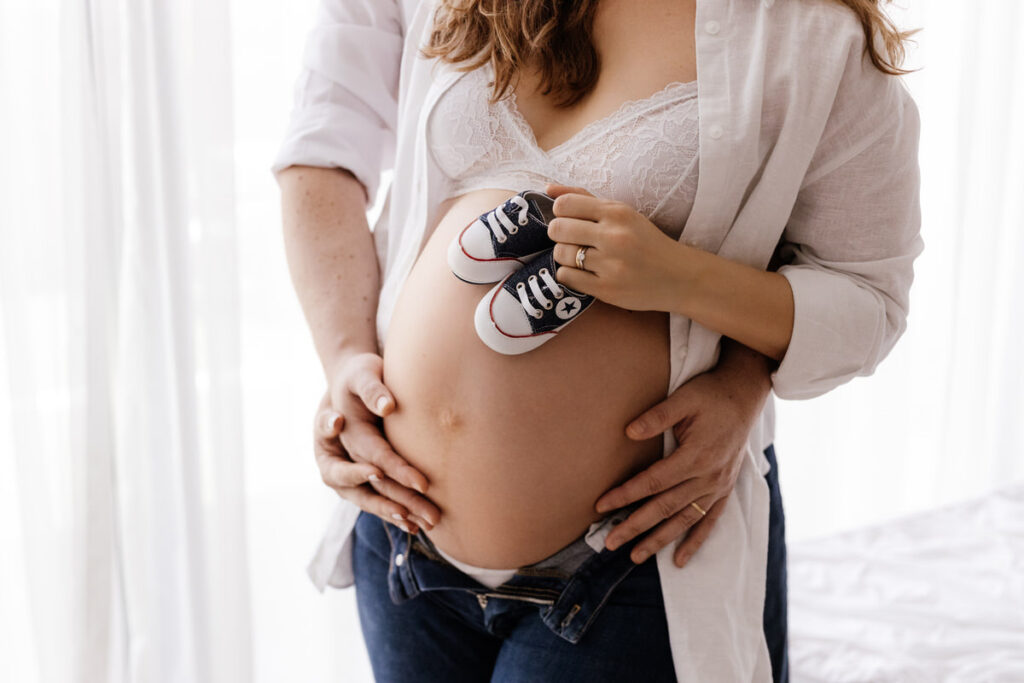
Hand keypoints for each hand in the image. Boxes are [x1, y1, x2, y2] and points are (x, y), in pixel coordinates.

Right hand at [314, 352, 440, 532]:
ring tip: (420, 524)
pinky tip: (417, 527)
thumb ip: (371, 389)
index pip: (360, 458)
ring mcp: (347, 475)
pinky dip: (397, 514)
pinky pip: (378, 500)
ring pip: (370, 500)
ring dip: (397, 513)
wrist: (352, 382)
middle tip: (419, 513)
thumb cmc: (358, 375)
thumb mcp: (361, 374)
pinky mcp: (363, 479)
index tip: (402, 478)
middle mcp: (334, 463)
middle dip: (393, 502)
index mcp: (328, 440)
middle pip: (363, 488)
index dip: (381, 469)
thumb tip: (387, 406)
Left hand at [544, 183, 690, 312]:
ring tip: (581, 257)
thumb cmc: (646, 241)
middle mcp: (613, 237)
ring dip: (565, 255)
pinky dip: (570, 274)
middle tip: (572, 240)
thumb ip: (585, 199)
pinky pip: (566, 277)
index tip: (570, 220)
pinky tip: (585, 272)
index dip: (560, 213)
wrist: (679, 277)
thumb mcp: (622, 213)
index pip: (565, 205)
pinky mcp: (606, 289)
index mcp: (617, 213)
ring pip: (560, 254)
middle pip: (557, 229)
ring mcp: (610, 265)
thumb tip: (548, 188)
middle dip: (559, 234)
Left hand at [593, 341, 771, 566]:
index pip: (652, 482)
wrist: (744, 396)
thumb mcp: (683, 398)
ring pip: (684, 520)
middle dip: (635, 526)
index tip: (601, 505)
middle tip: (610, 542)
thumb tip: (628, 432)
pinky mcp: (725, 489)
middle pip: (665, 507)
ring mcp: (718, 486)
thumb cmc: (710, 395)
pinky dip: (694, 542)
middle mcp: (708, 477)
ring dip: (659, 540)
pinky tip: (679, 559)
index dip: (625, 494)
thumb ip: (657, 417)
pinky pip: (709, 521)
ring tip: (635, 556)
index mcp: (695, 456)